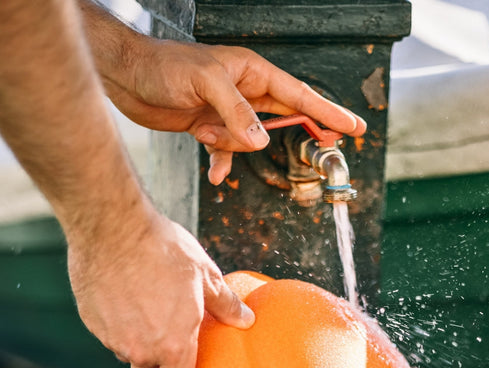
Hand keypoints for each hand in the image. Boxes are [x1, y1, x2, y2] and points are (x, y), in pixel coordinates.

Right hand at [67, 209, 253, 367]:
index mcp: (175, 345)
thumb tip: (247, 321)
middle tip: (172, 340)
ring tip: (152, 306)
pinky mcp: (93, 322)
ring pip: (131, 353)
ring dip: (142, 342)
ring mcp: (114, 337)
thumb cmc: (165, 250)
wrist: (113, 225)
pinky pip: (112, 334)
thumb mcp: (206, 276)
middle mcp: (142, 349)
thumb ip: (227, 305)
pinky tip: (130, 296)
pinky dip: (123, 324)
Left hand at [103, 38, 366, 183]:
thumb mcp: (205, 82)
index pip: (300, 95)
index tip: (354, 126)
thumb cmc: (163, 66)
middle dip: (299, 134)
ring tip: (204, 130)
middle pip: (284, 119)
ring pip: (250, 143)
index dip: (328, 112)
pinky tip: (213, 171)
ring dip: (231, 146)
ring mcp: (228, 113)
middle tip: (328, 145)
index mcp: (252, 73)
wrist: (125, 76)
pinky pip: (227, 154)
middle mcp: (245, 92)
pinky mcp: (210, 129)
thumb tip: (261, 142)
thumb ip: (237, 113)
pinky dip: (221, 164)